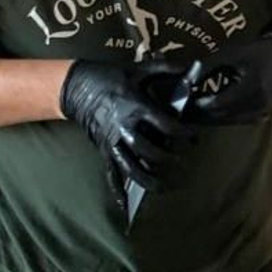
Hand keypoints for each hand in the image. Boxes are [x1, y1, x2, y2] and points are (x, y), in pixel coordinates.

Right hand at [60, 58, 193, 202]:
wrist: (77, 86)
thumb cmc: (110, 77)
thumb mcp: (139, 69)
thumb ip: (166, 68)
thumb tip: (193, 65)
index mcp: (138, 108)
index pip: (168, 127)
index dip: (185, 134)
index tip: (194, 138)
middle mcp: (126, 129)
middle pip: (152, 152)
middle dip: (170, 159)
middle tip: (183, 161)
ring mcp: (114, 142)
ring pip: (133, 168)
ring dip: (150, 180)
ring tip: (166, 187)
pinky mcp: (104, 150)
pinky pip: (111, 173)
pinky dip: (117, 191)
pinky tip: (125, 206)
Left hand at [176, 32, 271, 123]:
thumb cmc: (256, 52)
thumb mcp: (231, 53)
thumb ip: (207, 67)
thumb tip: (185, 81)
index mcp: (252, 87)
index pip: (218, 103)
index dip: (198, 103)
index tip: (181, 98)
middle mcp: (259, 103)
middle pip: (221, 115)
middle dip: (200, 112)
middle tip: (181, 107)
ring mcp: (261, 112)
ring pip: (227, 121)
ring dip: (209, 116)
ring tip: (191, 109)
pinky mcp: (261, 116)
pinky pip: (236, 120)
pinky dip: (221, 116)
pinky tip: (209, 110)